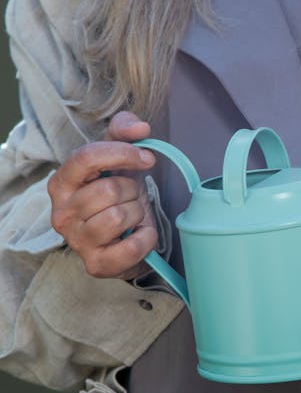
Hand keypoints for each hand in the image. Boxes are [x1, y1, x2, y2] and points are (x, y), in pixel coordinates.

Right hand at [48, 111, 156, 279]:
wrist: (123, 238)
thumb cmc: (116, 194)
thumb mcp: (116, 157)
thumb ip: (123, 131)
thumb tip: (140, 129)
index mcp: (61, 183)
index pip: (87, 157)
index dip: (122, 153)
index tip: (146, 157)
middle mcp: (61, 213)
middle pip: (109, 190)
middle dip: (132, 190)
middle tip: (133, 197)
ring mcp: (76, 241)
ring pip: (119, 217)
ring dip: (138, 213)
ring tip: (134, 216)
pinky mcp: (96, 264)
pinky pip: (131, 247)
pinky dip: (146, 238)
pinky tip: (141, 234)